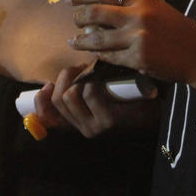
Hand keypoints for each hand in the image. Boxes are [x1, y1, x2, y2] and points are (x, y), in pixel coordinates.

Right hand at [34, 64, 156, 138]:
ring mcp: (95, 126)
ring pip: (71, 95)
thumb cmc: (124, 96)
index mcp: (76, 122)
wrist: (155, 106)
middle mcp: (82, 128)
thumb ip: (75, 91)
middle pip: (59, 99)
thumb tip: (48, 83)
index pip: (46, 116)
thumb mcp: (96, 94)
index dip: (41, 101)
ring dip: (80, 76)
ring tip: (92, 70)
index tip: (47, 85)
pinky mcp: (108, 121)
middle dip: (66, 77)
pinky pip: (89, 94)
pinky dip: (93, 80)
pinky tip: (101, 76)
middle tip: (79, 67)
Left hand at [68, 0, 195, 83]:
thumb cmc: (178, 32)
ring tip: (75, 41)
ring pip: (96, 38)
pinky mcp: (137, 58)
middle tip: (74, 20)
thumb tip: (101, 9)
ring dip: (81, 40)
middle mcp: (139, 15)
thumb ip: (132, 8)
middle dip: (79, 17)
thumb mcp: (158, 10)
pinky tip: (94, 54)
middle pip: (95, 13)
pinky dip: (99, 56)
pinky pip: (109, 57)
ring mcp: (137, 38)